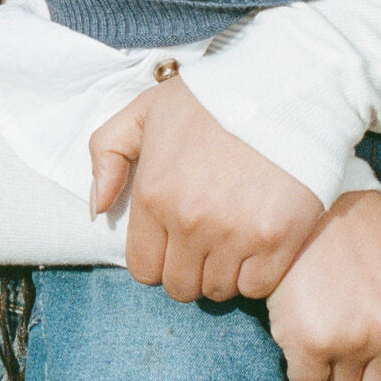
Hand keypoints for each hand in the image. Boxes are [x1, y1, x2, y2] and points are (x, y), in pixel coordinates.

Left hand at [90, 74, 324, 301]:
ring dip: (221, 273)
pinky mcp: (279, 240)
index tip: (172, 241)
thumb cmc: (211, 100)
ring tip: (231, 241)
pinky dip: (256, 275)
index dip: (156, 258)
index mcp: (152, 194)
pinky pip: (257, 287)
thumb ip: (107, 154)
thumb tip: (97, 209)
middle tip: (204, 242)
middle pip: (179, 286)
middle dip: (187, 269)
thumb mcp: (144, 112)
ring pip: (217, 290)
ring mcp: (235, 234)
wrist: (283, 89)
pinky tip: (258, 246)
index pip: (142, 268)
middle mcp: (188, 221)